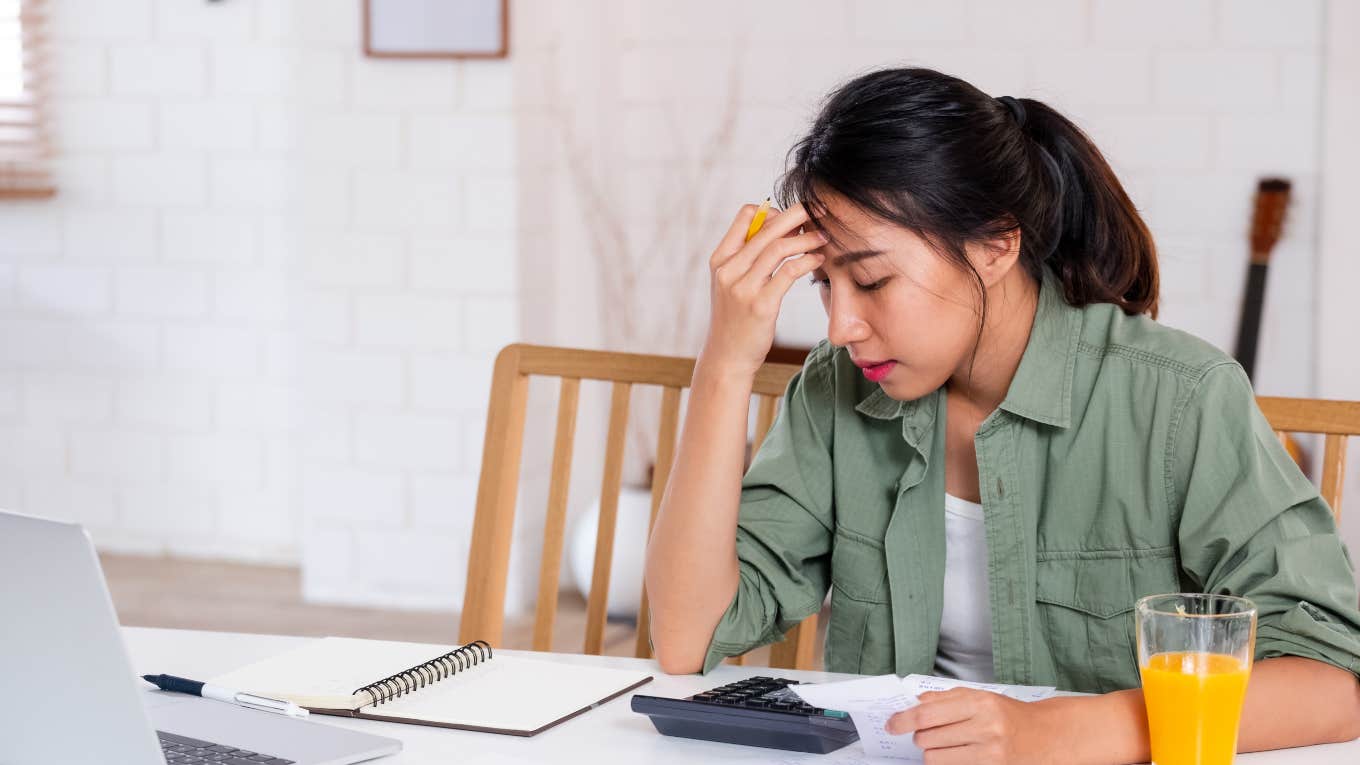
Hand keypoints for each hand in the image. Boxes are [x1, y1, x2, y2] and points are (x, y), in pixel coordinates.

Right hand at [698, 203, 826, 378]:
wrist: (727, 357)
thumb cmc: (734, 318)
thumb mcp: (730, 284)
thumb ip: (747, 258)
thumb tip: (778, 229)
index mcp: (720, 259)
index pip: (745, 215)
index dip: (772, 211)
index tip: (792, 219)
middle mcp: (729, 269)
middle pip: (767, 228)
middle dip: (798, 214)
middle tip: (819, 209)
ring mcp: (743, 287)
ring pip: (779, 248)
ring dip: (806, 238)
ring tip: (823, 237)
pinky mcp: (761, 305)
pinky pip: (789, 272)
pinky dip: (807, 261)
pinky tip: (818, 260)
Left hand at [886, 688, 1065, 764]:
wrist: (1046, 735)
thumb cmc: (1011, 715)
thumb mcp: (981, 696)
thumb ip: (946, 698)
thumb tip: (915, 702)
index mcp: (979, 703)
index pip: (927, 714)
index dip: (903, 720)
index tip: (892, 724)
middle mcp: (985, 727)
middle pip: (927, 738)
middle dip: (921, 737)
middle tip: (929, 733)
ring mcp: (989, 752)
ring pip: (935, 758)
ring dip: (932, 752)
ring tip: (946, 744)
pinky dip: (947, 762)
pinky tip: (956, 754)